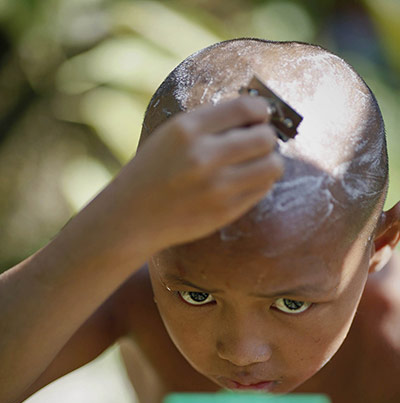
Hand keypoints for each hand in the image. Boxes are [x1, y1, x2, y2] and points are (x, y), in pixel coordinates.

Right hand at [110, 95, 282, 251]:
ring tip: (256, 163)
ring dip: (270, 161)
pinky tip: (245, 181)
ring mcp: (216, 187)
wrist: (132, 217)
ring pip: (272, 166)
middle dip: (266, 137)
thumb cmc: (154, 171)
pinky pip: (262, 190)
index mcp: (188, 130)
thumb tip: (256, 114)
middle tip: (258, 142)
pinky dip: (260, 182)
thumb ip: (209, 123)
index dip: (262, 110)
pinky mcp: (224, 211)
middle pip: (265, 138)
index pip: (246, 108)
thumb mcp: (171, 135)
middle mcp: (204, 157)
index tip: (261, 115)